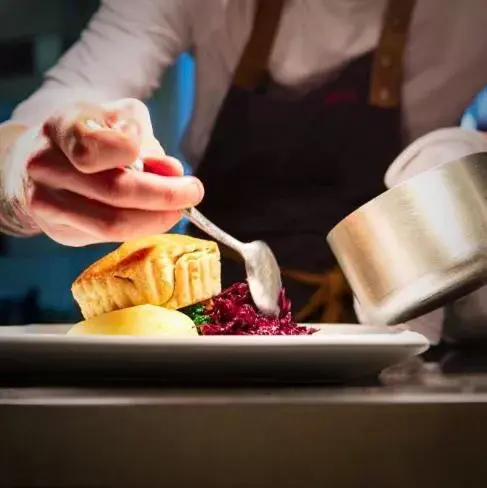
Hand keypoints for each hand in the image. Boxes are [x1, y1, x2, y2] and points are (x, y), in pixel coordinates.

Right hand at [4, 99, 202, 245]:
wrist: (43, 161)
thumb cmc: (92, 135)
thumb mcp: (121, 121)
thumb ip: (147, 140)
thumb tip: (172, 171)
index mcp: (63, 126)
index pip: (97, 147)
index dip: (140, 156)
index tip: (175, 168)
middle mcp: (45, 164)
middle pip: (115, 191)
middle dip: (164, 196)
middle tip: (193, 194)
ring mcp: (46, 201)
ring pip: (113, 223)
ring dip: (156, 219)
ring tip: (176, 210)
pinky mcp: (57, 230)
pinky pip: (107, 237)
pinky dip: (138, 228)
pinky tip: (151, 217)